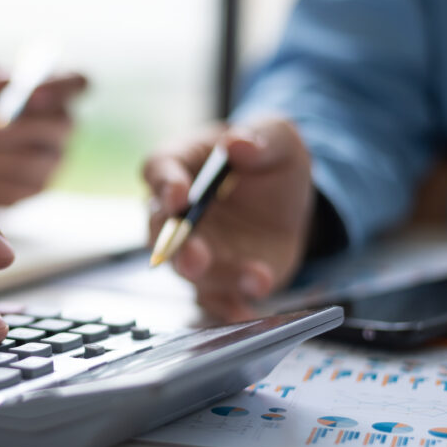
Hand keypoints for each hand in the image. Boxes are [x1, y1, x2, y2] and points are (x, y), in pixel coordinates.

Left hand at [0, 65, 87, 205]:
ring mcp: (54, 161)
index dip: (60, 87)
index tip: (33, 93)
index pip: (77, 81)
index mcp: (52, 89)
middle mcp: (62, 125)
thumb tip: (1, 85)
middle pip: (60, 124)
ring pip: (30, 160)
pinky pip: (14, 187)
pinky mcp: (36, 190)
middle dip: (19, 126)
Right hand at [143, 119, 313, 320]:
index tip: (180, 195)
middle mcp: (176, 211)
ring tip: (248, 280)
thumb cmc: (267, 158)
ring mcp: (195, 248)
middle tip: (194, 255)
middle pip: (160, 229)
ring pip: (187, 268)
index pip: (159, 170)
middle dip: (175, 246)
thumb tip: (238, 145)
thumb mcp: (278, 136)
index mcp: (180, 164)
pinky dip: (230, 307)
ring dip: (212, 278)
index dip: (165, 184)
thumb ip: (262, 137)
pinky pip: (216, 298)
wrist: (287, 199)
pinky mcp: (218, 277)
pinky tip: (249, 311)